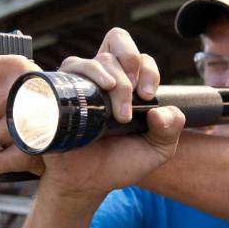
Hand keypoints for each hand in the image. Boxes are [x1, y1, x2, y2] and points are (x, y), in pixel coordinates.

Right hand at [40, 28, 185, 203]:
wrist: (88, 184)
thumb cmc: (120, 163)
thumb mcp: (157, 149)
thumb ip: (171, 129)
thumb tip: (162, 112)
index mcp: (126, 84)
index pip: (139, 56)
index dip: (148, 68)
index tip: (149, 96)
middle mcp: (101, 79)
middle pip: (116, 43)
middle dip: (130, 64)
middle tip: (137, 96)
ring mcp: (78, 85)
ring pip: (92, 59)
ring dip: (112, 78)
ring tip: (119, 110)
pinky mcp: (57, 96)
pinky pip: (63, 71)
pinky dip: (83, 72)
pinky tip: (99, 89)